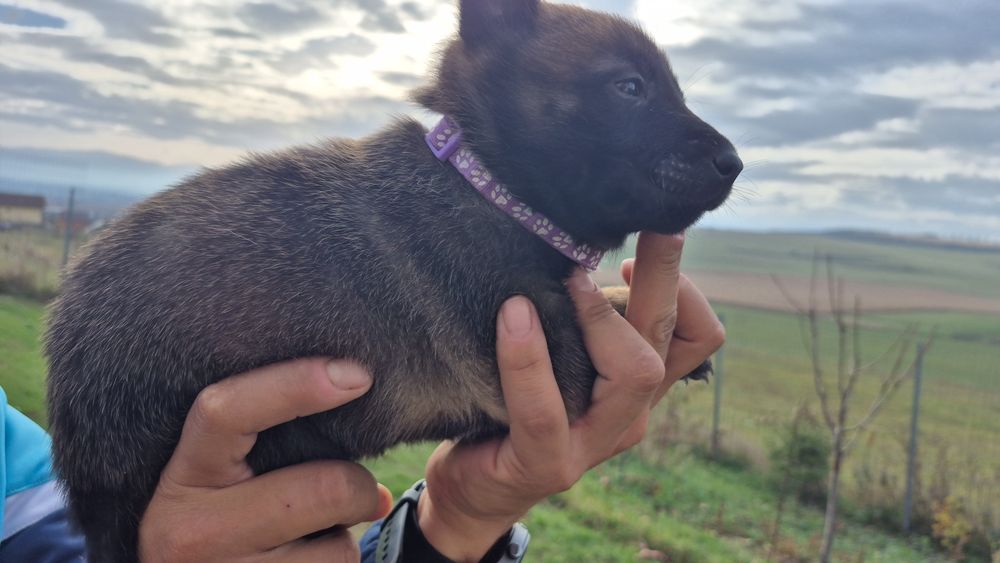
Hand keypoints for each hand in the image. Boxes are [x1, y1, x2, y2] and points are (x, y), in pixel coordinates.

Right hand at [139, 359, 392, 561]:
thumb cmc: (216, 520)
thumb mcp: (212, 475)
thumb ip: (258, 433)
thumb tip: (351, 394)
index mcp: (185, 476)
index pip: (224, 411)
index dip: (296, 384)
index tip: (356, 375)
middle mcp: (196, 531)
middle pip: (323, 488)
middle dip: (360, 487)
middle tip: (361, 493)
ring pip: (340, 547)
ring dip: (348, 537)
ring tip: (317, 537)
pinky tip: (310, 562)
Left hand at [418, 232, 724, 561]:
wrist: (474, 486)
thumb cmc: (511, 405)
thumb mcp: (558, 354)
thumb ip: (578, 319)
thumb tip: (576, 241)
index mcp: (638, 385)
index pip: (699, 336)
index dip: (686, 289)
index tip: (640, 247)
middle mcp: (630, 413)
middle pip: (672, 339)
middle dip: (662, 271)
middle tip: (645, 223)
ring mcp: (596, 442)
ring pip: (636, 370)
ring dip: (600, 314)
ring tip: (562, 277)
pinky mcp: (551, 463)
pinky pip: (546, 408)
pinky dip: (528, 357)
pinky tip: (512, 316)